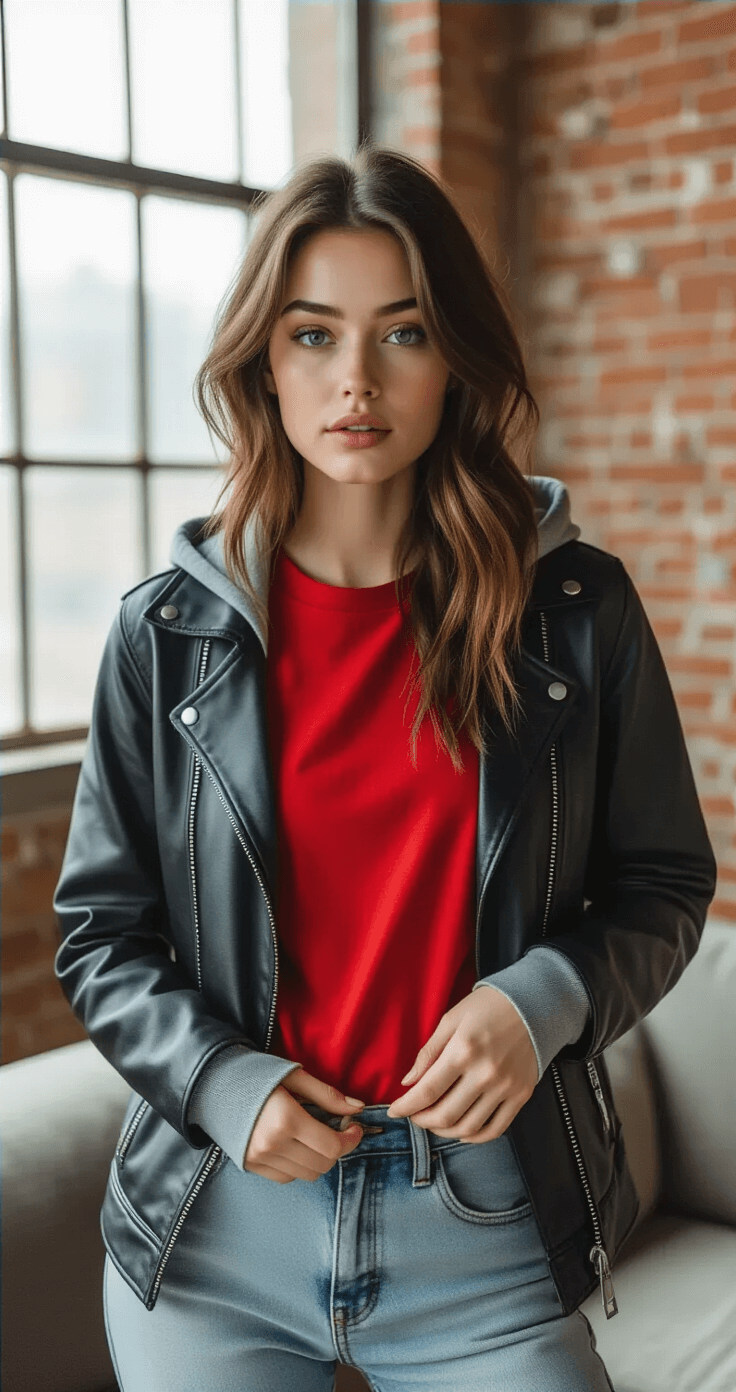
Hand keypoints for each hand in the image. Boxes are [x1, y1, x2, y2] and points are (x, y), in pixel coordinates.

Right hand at [244, 1067, 365, 1182]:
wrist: (214, 1083)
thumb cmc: (257, 1074)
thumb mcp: (295, 1077)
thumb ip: (328, 1095)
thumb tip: (358, 1108)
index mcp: (286, 1119)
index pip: (331, 1147)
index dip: (350, 1140)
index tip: (354, 1127)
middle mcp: (272, 1144)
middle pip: (322, 1164)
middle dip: (337, 1149)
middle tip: (337, 1130)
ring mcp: (259, 1158)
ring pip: (306, 1174)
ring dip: (319, 1159)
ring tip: (315, 1137)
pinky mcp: (250, 1165)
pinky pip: (286, 1177)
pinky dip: (298, 1166)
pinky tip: (296, 1146)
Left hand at [386, 987, 537, 1142]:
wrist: (534, 1004)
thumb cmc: (487, 1007)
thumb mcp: (451, 1019)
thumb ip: (428, 1052)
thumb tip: (409, 1082)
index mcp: (463, 1050)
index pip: (428, 1091)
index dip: (406, 1106)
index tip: (395, 1110)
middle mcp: (485, 1073)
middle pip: (446, 1115)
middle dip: (422, 1120)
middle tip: (413, 1115)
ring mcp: (506, 1087)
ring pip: (468, 1127)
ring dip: (445, 1131)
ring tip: (434, 1122)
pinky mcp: (521, 1095)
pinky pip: (495, 1129)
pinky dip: (474, 1137)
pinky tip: (461, 1129)